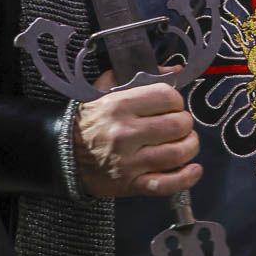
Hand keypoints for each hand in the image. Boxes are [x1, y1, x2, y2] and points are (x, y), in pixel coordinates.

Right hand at [74, 69, 201, 198]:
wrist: (62, 153)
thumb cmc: (90, 117)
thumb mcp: (107, 88)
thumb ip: (142, 76)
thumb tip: (176, 70)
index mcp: (120, 104)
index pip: (167, 97)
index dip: (176, 100)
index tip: (172, 105)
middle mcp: (126, 133)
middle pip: (178, 125)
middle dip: (185, 123)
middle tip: (179, 124)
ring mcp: (130, 162)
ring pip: (177, 153)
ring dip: (189, 146)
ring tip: (185, 142)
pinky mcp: (131, 185)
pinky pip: (167, 184)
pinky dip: (186, 178)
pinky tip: (194, 169)